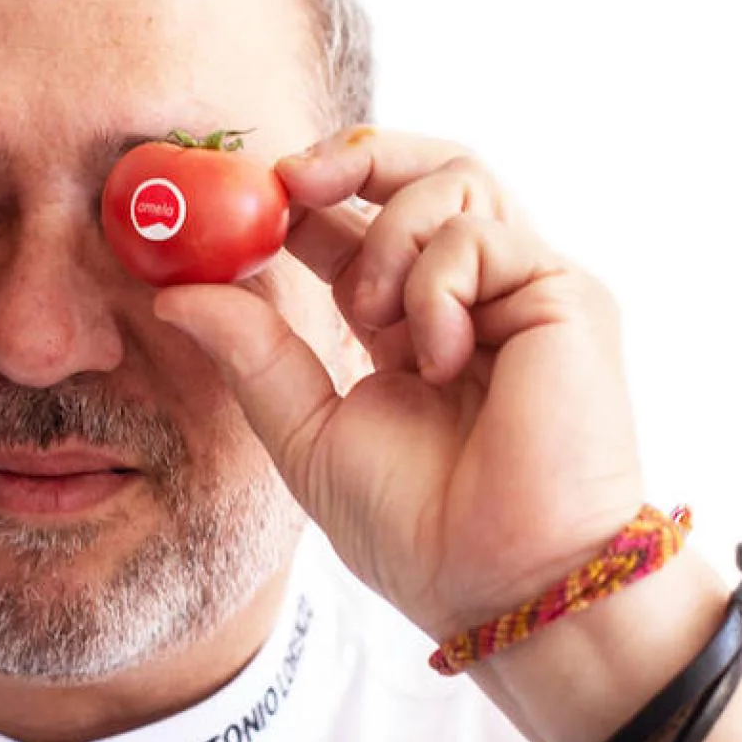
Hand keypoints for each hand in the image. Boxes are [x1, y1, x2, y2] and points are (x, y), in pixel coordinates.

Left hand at [153, 127, 645, 638]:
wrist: (504, 586)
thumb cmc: (422, 530)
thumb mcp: (309, 433)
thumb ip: (253, 356)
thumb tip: (174, 294)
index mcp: (415, 324)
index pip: (361, 225)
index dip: (304, 197)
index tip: (241, 197)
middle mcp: (476, 295)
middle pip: (428, 169)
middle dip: (352, 155)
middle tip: (288, 179)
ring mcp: (524, 291)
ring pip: (458, 180)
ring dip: (389, 234)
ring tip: (371, 315)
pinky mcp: (567, 297)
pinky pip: (483, 238)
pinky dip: (437, 285)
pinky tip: (434, 357)